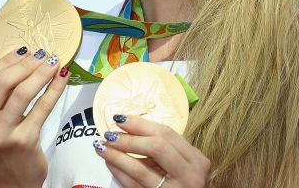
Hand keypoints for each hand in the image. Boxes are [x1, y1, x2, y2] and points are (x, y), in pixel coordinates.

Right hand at [0, 47, 69, 187]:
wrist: (8, 184)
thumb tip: (19, 57)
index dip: (6, 60)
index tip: (24, 51)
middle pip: (1, 81)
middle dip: (25, 63)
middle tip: (42, 54)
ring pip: (22, 92)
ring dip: (41, 72)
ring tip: (54, 62)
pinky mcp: (23, 141)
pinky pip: (41, 108)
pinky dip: (54, 89)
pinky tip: (62, 78)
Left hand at [93, 115, 209, 187]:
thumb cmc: (182, 183)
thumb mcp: (180, 164)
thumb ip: (161, 148)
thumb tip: (127, 128)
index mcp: (196, 160)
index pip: (167, 134)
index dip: (140, 124)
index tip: (120, 118)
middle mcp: (191, 175)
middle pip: (157, 147)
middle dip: (129, 139)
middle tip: (110, 134)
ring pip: (141, 170)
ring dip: (117, 156)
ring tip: (102, 147)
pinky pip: (134, 185)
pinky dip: (119, 172)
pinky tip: (109, 163)